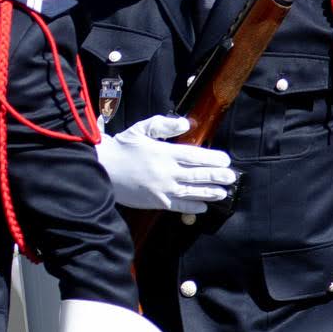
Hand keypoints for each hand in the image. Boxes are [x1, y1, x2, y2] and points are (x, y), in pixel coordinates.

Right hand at [97, 114, 234, 211]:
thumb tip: (186, 124)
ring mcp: (161, 189)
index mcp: (164, 153)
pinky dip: (192, 207)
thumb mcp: (141, 129)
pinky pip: (178, 207)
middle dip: (217, 176)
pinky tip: (203, 207)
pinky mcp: (155, 202)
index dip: (213, 159)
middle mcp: (166, 172)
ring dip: (210, 192)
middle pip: (198, 175)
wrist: (101, 169)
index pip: (195, 156)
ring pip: (192, 192)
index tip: (225, 160)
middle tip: (231, 177)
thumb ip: (164, 125)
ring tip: (223, 192)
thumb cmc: (121, 148)